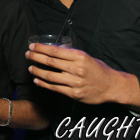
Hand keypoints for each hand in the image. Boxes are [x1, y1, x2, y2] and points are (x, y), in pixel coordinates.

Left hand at [25, 43, 139, 106]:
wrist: (112, 86)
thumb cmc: (98, 69)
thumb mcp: (87, 57)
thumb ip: (71, 55)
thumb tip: (54, 51)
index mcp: (80, 56)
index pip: (55, 51)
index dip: (41, 48)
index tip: (32, 46)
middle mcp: (77, 69)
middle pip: (50, 62)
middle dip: (36, 57)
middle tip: (28, 55)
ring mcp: (75, 82)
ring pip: (50, 76)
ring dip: (37, 71)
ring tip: (30, 68)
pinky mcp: (74, 93)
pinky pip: (55, 88)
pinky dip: (44, 84)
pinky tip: (37, 80)